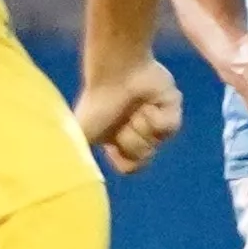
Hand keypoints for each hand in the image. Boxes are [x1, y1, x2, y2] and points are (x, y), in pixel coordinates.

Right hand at [74, 56, 182, 173]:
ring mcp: (156, 117)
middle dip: (132, 140)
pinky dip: (158, 117)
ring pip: (159, 142)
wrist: (115, 73)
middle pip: (145, 156)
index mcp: (119, 139)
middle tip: (122, 120)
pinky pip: (171, 127)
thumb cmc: (96, 103)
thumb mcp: (79, 136)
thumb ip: (77, 160)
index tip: (114, 144)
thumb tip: (76, 175)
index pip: (131, 167)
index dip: (125, 157)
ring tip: (135, 108)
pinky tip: (149, 103)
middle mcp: (137, 129)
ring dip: (143, 126)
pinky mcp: (172, 105)